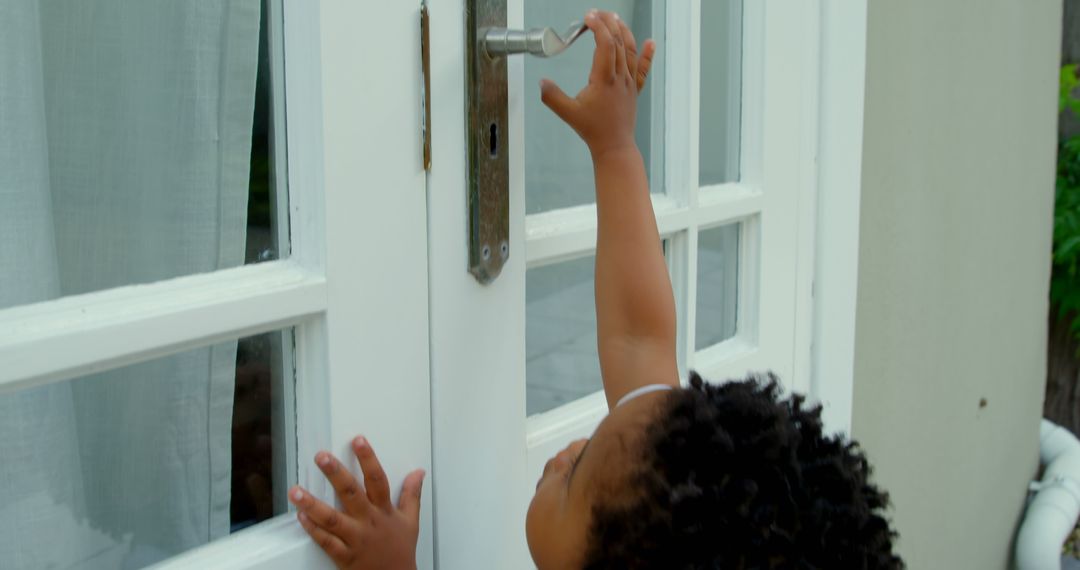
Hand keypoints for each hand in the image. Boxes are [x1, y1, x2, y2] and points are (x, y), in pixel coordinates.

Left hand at [289, 437, 424, 569]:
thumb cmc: (400, 552)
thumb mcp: (411, 520)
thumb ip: (412, 494)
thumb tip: (418, 473)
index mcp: (384, 511)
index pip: (377, 479)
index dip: (368, 459)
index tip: (358, 441)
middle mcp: (369, 522)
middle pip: (352, 493)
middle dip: (336, 473)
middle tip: (322, 457)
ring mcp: (355, 539)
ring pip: (331, 518)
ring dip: (312, 503)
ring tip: (296, 490)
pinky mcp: (344, 556)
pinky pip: (326, 542)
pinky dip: (313, 529)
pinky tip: (301, 516)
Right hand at [540, 10, 655, 158]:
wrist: (614, 146)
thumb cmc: (593, 130)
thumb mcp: (568, 113)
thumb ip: (552, 96)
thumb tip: (541, 82)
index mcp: (604, 79)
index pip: (605, 44)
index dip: (598, 27)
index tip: (588, 18)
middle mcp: (620, 77)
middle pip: (618, 42)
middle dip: (608, 23)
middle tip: (597, 13)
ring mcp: (629, 83)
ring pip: (630, 51)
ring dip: (624, 31)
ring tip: (615, 19)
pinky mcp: (634, 90)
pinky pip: (642, 69)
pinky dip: (647, 54)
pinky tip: (651, 42)